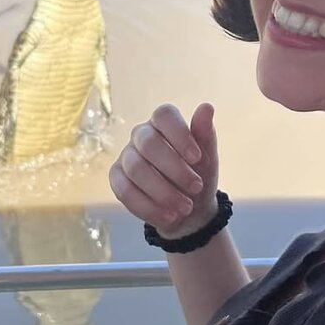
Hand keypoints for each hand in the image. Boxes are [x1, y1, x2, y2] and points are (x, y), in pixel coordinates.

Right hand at [109, 102, 219, 239]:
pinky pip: (124, 192)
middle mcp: (141, 135)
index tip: (198, 158)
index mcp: (164, 123)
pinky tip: (169, 217)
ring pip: (136, 170)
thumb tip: (207, 106)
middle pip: (148, 143)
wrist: (188, 209)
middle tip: (196, 188)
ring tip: (186, 208)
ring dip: (163, 192)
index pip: (164, 115)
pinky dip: (149, 208)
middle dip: (174, 169)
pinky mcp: (116, 179)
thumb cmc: (198, 175)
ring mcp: (126, 156)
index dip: (180, 135)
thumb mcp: (208, 158)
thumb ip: (205, 135)